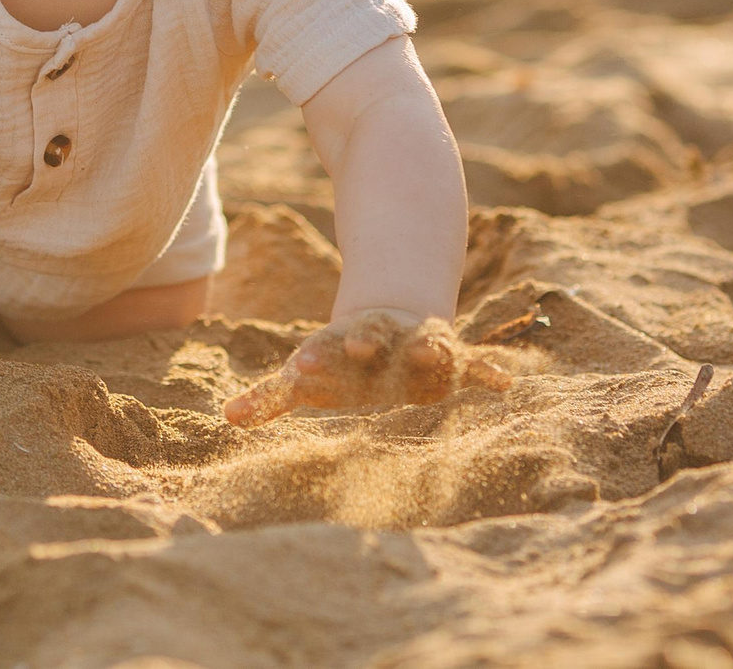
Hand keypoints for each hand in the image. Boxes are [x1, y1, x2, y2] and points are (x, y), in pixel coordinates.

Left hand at [221, 307, 509, 426]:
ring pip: (423, 343)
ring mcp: (417, 344)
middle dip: (364, 341)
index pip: (323, 350)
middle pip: (371, 336)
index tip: (299, 365)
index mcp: (342, 346)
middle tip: (356, 345)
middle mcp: (382, 340)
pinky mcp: (452, 357)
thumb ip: (271, 398)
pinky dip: (489, 372)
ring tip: (433, 355)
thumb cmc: (341, 361)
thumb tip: (227, 418)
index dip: (313, 358)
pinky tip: (505, 384)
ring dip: (428, 349)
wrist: (391, 314)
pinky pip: (474, 363)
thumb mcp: (309, 376)